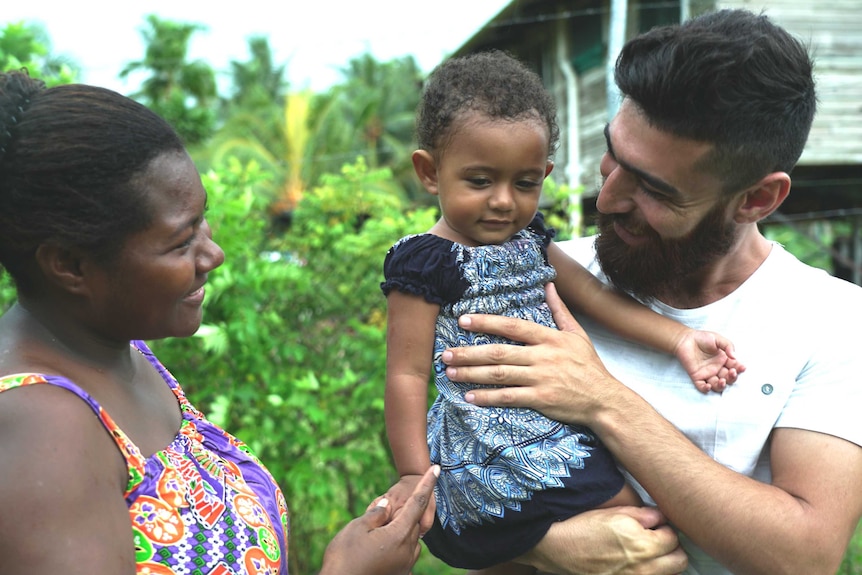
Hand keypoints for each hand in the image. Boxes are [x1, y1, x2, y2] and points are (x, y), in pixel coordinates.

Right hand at [320, 465, 439, 574]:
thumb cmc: (344, 558)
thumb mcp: (357, 528)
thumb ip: (376, 513)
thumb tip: (386, 505)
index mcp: (399, 535)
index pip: (418, 503)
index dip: (427, 483)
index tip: (436, 468)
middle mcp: (407, 551)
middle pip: (413, 522)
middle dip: (404, 512)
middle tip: (384, 511)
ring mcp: (404, 566)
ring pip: (410, 539)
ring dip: (401, 530)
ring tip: (377, 532)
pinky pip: (404, 555)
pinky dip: (397, 545)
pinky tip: (381, 548)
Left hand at [442, 282, 620, 426]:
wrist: (605, 400)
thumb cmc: (589, 367)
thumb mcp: (577, 334)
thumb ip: (559, 310)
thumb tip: (550, 285)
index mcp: (549, 338)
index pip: (512, 326)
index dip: (487, 322)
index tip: (463, 320)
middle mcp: (543, 356)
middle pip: (499, 352)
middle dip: (468, 352)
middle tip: (445, 354)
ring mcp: (541, 379)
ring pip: (499, 374)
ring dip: (472, 374)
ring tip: (450, 373)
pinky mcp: (541, 400)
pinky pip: (509, 397)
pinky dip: (487, 398)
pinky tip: (469, 398)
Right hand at [518, 506, 687, 574]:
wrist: (557, 546)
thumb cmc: (582, 525)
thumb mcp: (614, 512)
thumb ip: (643, 515)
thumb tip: (659, 518)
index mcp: (643, 543)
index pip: (673, 537)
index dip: (666, 527)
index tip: (656, 524)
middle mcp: (643, 566)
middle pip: (679, 560)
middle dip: (673, 547)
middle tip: (659, 538)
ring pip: (669, 573)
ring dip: (665, 561)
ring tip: (649, 550)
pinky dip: (650, 571)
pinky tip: (637, 562)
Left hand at [674, 330, 745, 392]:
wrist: (685, 339)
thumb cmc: (701, 338)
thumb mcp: (717, 339)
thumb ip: (728, 346)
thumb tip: (735, 356)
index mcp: (724, 360)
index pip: (735, 367)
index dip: (739, 369)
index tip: (742, 367)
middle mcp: (717, 368)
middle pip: (728, 378)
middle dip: (732, 377)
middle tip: (732, 372)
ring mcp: (707, 374)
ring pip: (717, 385)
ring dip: (721, 386)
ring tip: (722, 381)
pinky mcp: (696, 376)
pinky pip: (702, 386)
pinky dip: (706, 389)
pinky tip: (708, 385)